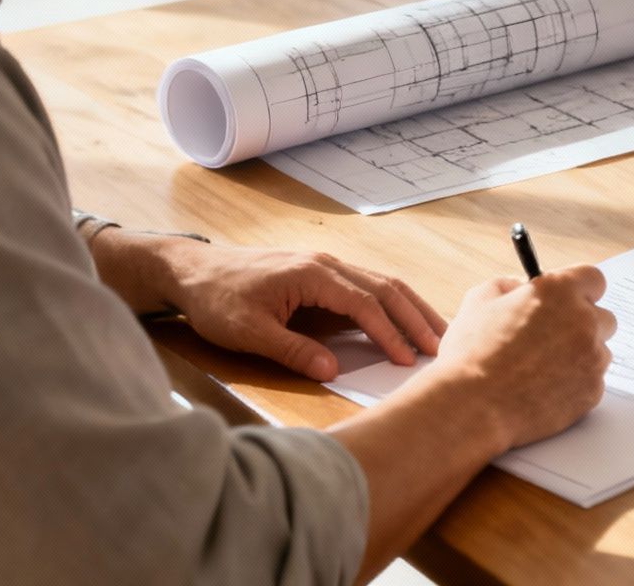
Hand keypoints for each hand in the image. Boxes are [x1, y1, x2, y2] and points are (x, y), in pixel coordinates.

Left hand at [158, 243, 446, 381]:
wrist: (192, 271)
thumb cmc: (216, 300)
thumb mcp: (248, 332)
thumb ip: (292, 350)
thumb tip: (331, 370)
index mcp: (311, 273)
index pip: (363, 303)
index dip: (389, 332)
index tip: (408, 359)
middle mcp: (325, 263)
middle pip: (383, 287)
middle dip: (415, 316)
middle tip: (441, 346)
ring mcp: (324, 266)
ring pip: (380, 283)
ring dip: (409, 308)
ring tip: (435, 333)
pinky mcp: (320, 275)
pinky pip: (365, 286)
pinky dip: (390, 304)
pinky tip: (402, 321)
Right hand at [419, 267, 615, 450]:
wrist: (472, 407)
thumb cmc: (472, 354)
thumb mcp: (479, 300)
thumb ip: (508, 284)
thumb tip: (522, 286)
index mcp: (559, 291)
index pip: (594, 279)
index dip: (580, 289)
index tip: (570, 299)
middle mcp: (583, 321)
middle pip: (603, 317)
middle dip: (583, 324)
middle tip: (554, 336)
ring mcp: (591, 359)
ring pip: (599, 351)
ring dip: (581, 355)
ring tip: (543, 367)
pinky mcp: (592, 392)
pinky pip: (593, 381)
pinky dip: (575, 384)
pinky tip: (544, 388)